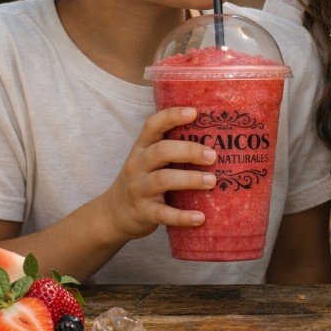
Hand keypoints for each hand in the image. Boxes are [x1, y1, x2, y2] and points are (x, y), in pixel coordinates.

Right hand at [100, 107, 216, 242]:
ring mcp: (139, 189)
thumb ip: (172, 149)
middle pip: (161, 151)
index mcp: (142, 148)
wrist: (114, 214)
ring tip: (212, 181)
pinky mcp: (143, 213)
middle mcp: (138, 165)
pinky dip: (182, 217)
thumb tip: (217, 137)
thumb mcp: (149, 160)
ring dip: (190, 180)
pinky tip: (201, 218)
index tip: (194, 112)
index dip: (172, 116)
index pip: (153, 125)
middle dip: (189, 151)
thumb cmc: (143, 180)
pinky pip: (164, 214)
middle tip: (213, 156)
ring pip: (163, 180)